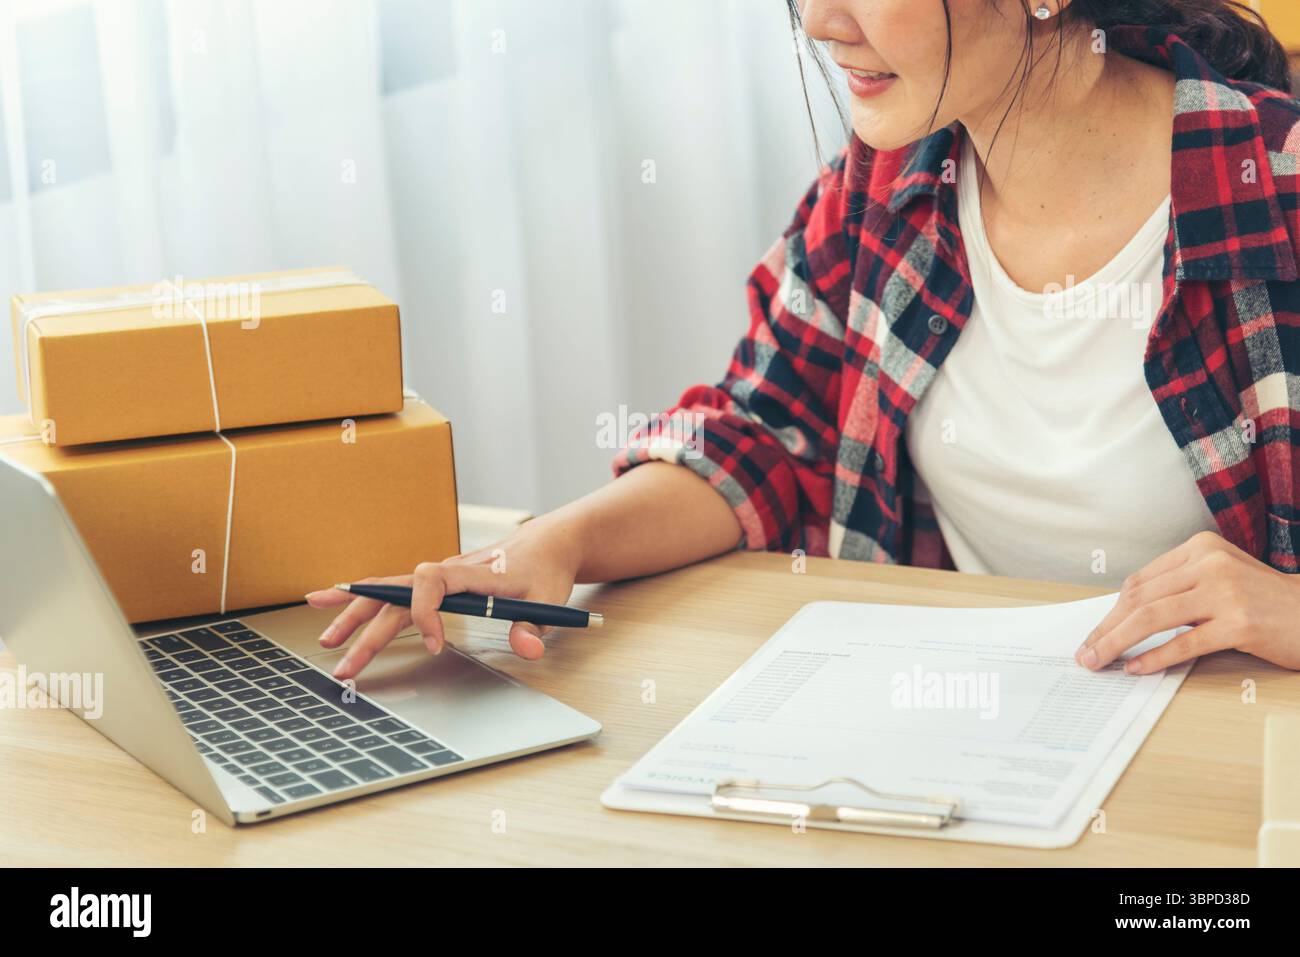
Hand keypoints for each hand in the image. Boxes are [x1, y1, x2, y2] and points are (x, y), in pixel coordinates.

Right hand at [305, 518, 584, 679]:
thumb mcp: (549, 600)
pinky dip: (363, 600)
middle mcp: (447, 572)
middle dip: (367, 629)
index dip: (426, 613)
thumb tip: (527, 649)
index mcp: (471, 572)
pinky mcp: (434, 587)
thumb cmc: (544, 572)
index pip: (433, 583)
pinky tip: (335, 607)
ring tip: (326, 640)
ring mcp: (437, 579)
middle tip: (344, 663)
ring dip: (355, 616)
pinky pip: (393, 593)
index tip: (435, 646)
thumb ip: (535, 627)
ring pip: (388, 595)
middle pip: (396, 595)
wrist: (544, 546)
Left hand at [1077, 531, 1299, 674]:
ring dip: (1119, 643)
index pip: (1141, 581)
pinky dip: (1155, 657)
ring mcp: (1226, 592)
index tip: (1094, 634)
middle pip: (1141, 599)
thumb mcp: (1219, 579)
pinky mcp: (1240, 623)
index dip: (1111, 611)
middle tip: (1086, 653)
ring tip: (1100, 661)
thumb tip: (1123, 617)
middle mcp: (1211, 564)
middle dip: (1107, 629)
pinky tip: (1137, 668)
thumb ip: (1177, 588)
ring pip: (1154, 618)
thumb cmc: (1264, 601)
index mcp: (1200, 549)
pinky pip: (1185, 643)